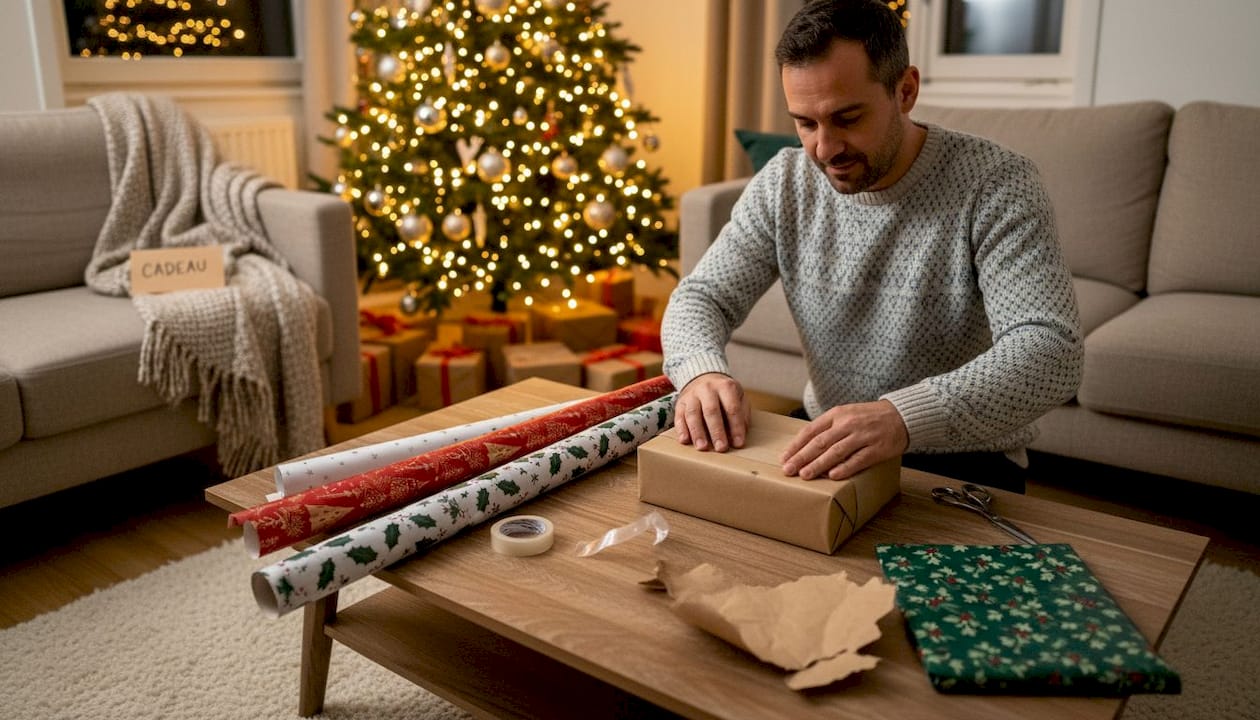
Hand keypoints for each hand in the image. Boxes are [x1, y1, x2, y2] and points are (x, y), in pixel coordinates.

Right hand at [674, 373, 750, 451]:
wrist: (703, 379)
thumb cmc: (724, 394)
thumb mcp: (739, 397)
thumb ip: (742, 414)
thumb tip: (740, 434)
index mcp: (725, 387)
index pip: (732, 408)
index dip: (736, 426)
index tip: (738, 443)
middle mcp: (707, 389)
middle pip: (711, 411)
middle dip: (716, 431)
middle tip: (721, 448)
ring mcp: (692, 395)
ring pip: (693, 413)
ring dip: (697, 432)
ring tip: (702, 447)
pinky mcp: (680, 403)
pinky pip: (679, 416)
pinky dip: (682, 429)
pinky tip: (685, 440)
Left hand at [780, 400, 907, 480]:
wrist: (901, 415)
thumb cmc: (869, 417)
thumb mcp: (846, 414)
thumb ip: (828, 427)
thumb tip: (805, 446)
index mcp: (837, 414)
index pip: (811, 430)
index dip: (796, 445)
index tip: (784, 458)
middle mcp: (848, 424)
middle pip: (820, 442)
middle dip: (801, 457)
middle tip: (788, 470)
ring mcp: (862, 436)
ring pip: (836, 452)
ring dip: (818, 465)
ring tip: (805, 475)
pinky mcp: (876, 448)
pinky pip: (857, 459)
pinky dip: (844, 468)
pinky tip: (832, 476)